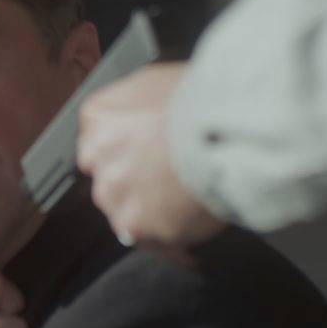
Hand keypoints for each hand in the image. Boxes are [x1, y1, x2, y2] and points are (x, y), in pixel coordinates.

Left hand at [77, 62, 227, 249]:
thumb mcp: (158, 81)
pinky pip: (155, 244)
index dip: (127, 152)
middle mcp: (98, 157)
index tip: (146, 156)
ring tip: (185, 208)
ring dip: (150, 212)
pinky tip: (192, 241)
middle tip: (170, 180)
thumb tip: (148, 115)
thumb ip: (138, 105)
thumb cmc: (204, 98)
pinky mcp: (138, 225)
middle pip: (109, 178)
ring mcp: (116, 194)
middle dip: (134, 182)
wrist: (228, 126)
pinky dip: (173, 246)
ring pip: (125, 212)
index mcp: (99, 118)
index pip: (98, 143)